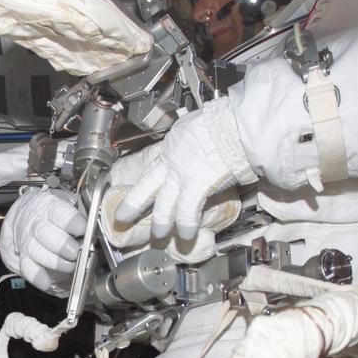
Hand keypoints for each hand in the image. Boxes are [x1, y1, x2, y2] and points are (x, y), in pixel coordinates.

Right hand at [0, 188, 86, 296]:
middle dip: (62, 244)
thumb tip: (100, 227)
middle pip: (44, 232)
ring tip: (70, 266)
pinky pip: (27, 269)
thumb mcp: (66, 203)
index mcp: (48, 205)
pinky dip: (37, 277)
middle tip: (75, 251)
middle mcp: (34, 222)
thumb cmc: (51, 212)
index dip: (71, 221)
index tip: (83, 229)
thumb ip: (82, 214)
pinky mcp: (22, 258)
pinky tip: (46, 282)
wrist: (23, 216)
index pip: (58, 212)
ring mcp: (26, 241)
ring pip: (36, 251)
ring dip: (55, 261)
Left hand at [114, 97, 258, 241]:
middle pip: (146, 186)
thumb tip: (196, 143)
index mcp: (172, 145)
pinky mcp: (197, 185)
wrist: (235, 123)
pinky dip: (186, 226)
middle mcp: (172, 160)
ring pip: (164, 204)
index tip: (137, 188)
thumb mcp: (196, 125)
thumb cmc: (225, 120)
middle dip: (132, 204)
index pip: (153, 166)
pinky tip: (186, 236)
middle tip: (122, 217)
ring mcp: (182, 174)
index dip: (145, 180)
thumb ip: (190, 139)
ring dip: (161, 223)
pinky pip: (187, 211)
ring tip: (158, 236)